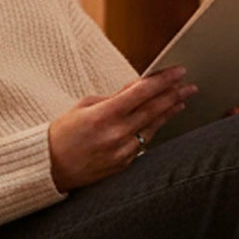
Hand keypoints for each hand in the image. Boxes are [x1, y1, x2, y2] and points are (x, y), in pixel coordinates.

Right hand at [48, 68, 196, 191]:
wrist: (49, 168)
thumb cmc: (62, 134)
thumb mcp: (84, 107)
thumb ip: (113, 98)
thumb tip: (137, 88)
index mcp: (104, 115)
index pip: (142, 92)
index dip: (163, 80)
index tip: (179, 71)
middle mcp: (117, 134)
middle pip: (154, 109)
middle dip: (174, 94)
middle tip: (189, 84)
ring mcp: (122, 151)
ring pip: (153, 127)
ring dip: (169, 111)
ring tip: (182, 100)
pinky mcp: (124, 164)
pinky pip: (143, 142)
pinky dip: (154, 128)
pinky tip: (162, 119)